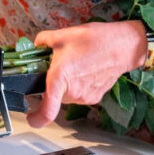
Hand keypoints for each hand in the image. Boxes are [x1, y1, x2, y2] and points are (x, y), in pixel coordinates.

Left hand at [26, 21, 146, 128]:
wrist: (122, 46)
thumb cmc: (95, 40)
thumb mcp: (62, 35)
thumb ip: (43, 41)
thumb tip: (36, 46)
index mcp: (59, 77)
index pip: (47, 110)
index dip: (36, 118)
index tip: (31, 118)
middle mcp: (72, 92)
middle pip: (54, 95)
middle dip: (53, 84)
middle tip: (60, 65)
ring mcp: (85, 97)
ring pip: (67, 95)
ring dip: (67, 84)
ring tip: (77, 64)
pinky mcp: (95, 97)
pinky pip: (79, 94)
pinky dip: (78, 85)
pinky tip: (86, 69)